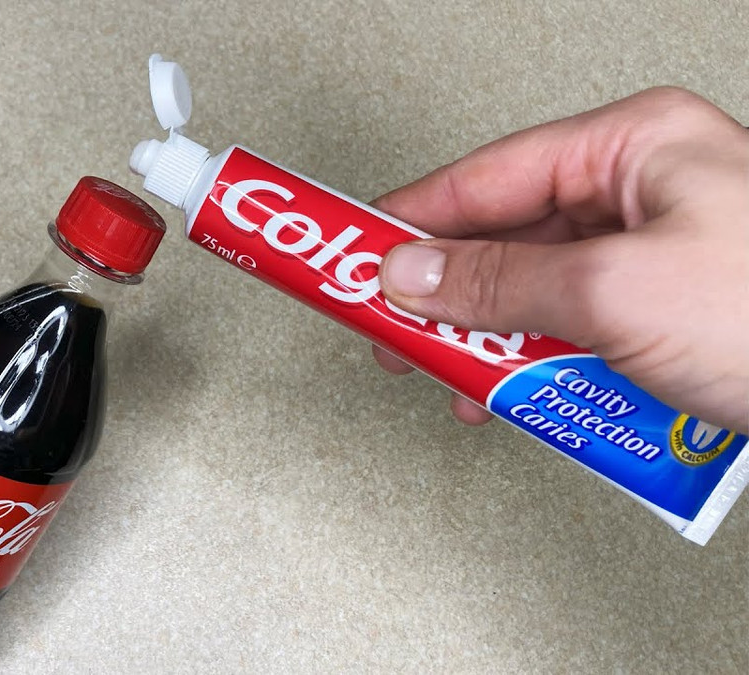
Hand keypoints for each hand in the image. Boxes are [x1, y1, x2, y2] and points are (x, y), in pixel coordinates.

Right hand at [372, 87, 748, 432]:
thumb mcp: (618, 292)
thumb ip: (502, 282)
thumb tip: (414, 276)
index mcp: (635, 147)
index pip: (487, 176)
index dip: (414, 220)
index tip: (359, 254)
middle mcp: (644, 192)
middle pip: (506, 238)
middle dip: (450, 295)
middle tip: (394, 327)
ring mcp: (657, 254)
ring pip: (535, 292)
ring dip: (491, 341)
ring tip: (456, 374)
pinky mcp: (665, 312)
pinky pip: (573, 330)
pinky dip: (537, 366)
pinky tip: (516, 395)